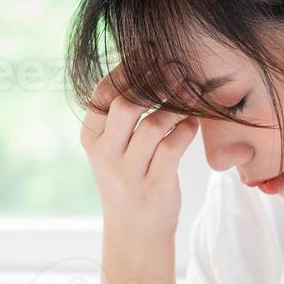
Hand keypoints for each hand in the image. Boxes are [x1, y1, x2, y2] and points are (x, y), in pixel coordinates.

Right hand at [80, 64, 198, 246]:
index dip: (128, 68)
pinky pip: (172, 148)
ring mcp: (128, 173)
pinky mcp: (153, 187)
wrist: (136, 231)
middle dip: (154, 82)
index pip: (103, 93)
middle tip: (177, 69)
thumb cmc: (131, 179)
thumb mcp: (114, 148)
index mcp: (91, 138)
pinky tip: (192, 125)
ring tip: (189, 99)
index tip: (151, 51)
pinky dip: (186, 131)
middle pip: (125, 105)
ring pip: (152, 126)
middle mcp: (105, 154)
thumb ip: (122, 115)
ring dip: (176, 108)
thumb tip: (150, 66)